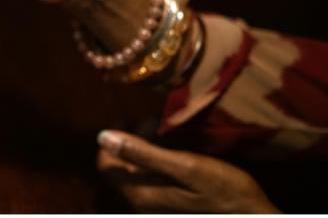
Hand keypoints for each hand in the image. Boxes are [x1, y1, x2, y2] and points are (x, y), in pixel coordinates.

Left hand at [97, 130, 278, 212]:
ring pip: (136, 175)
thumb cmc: (224, 192)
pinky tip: (175, 154)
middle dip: (131, 143)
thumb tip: (103, 137)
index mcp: (140, 195)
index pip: (105, 165)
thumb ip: (142, 153)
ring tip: (165, 134)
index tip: (129, 119)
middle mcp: (142, 206)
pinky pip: (152, 183)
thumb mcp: (184, 166)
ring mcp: (156, 209)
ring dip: (145, 152)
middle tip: (153, 123)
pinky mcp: (170, 209)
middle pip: (120, 170)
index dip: (112, 140)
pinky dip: (157, 165)